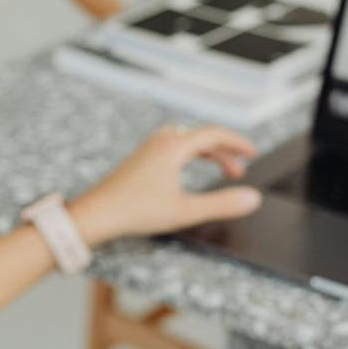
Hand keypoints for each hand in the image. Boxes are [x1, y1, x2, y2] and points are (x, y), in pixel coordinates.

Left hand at [68, 125, 261, 245]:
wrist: (95, 215)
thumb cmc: (134, 212)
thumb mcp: (185, 212)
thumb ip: (221, 204)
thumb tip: (252, 198)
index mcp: (173, 147)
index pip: (214, 133)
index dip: (238, 143)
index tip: (253, 154)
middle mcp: (160, 142)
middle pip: (201, 136)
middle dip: (225, 151)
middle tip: (238, 172)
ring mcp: (147, 149)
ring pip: (186, 140)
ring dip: (206, 151)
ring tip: (220, 169)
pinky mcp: (139, 159)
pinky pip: (172, 146)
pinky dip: (189, 154)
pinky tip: (187, 172)